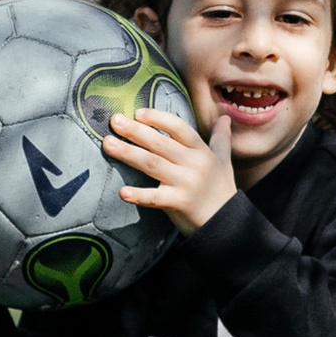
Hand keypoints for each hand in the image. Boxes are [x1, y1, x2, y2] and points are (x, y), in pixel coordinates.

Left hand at [105, 97, 236, 233]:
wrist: (227, 223)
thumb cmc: (221, 190)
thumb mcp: (223, 161)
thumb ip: (221, 138)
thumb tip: (226, 118)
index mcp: (201, 151)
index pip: (179, 127)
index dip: (158, 118)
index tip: (138, 112)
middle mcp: (194, 164)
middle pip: (160, 143)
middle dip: (135, 131)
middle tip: (114, 120)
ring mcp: (186, 184)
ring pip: (152, 164)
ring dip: (128, 153)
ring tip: (108, 144)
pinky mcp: (178, 203)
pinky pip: (155, 198)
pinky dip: (139, 195)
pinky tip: (122, 192)